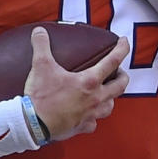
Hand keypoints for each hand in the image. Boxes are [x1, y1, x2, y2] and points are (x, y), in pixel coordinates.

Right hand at [23, 26, 129, 140]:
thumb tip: (39, 31)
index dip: (122, 49)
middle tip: (118, 71)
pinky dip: (93, 117)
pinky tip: (88, 115)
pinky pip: (93, 123)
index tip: (124, 41)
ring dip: (111, 98)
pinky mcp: (82, 127)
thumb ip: (41, 45)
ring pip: (110, 106)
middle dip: (122, 76)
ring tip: (105, 92)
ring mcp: (90, 114)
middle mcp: (95, 98)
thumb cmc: (41, 97)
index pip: (113, 61)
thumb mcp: (41, 66)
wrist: (33, 125)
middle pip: (120, 86)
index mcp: (89, 81)